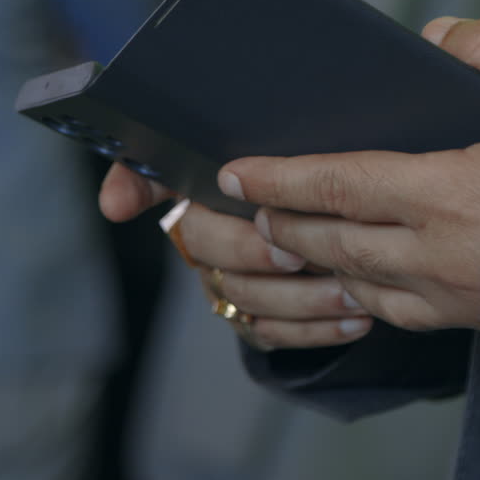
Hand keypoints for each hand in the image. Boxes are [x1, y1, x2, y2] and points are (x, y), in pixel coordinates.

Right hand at [99, 158, 373, 349]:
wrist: (343, 223)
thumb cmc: (310, 185)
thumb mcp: (294, 148)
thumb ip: (264, 146)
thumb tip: (140, 188)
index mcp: (202, 186)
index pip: (150, 177)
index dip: (131, 186)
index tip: (121, 204)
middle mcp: (202, 236)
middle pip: (205, 246)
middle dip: (251, 251)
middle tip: (298, 251)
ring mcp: (224, 281)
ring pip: (244, 295)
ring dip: (300, 297)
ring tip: (350, 289)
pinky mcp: (253, 319)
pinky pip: (272, 333)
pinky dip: (317, 330)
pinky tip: (358, 318)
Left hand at [217, 17, 479, 332]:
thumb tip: (434, 39)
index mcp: (449, 193)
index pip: (337, 186)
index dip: (279, 180)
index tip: (233, 173)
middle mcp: (439, 255)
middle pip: (332, 243)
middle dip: (282, 225)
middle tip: (247, 207)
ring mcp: (456, 297)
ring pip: (357, 284)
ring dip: (312, 262)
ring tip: (288, 240)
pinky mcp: (479, 322)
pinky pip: (396, 315)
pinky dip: (360, 295)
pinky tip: (358, 280)